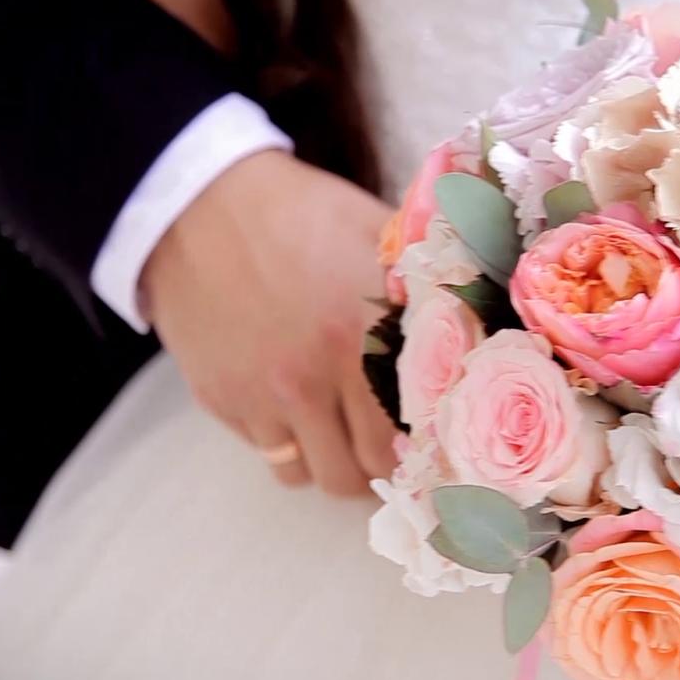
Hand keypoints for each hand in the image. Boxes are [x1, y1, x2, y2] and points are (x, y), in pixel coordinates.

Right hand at [142, 150, 398, 493]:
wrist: (201, 202)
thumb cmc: (304, 214)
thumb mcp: (379, 236)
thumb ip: (427, 290)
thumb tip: (477, 331)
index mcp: (364, 339)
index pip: (408, 437)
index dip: (423, 448)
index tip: (428, 441)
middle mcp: (314, 379)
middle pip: (359, 472)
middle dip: (378, 466)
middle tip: (384, 441)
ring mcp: (261, 396)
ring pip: (308, 476)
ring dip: (329, 459)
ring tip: (337, 428)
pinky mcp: (221, 401)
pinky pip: (266, 451)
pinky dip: (284, 440)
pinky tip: (291, 403)